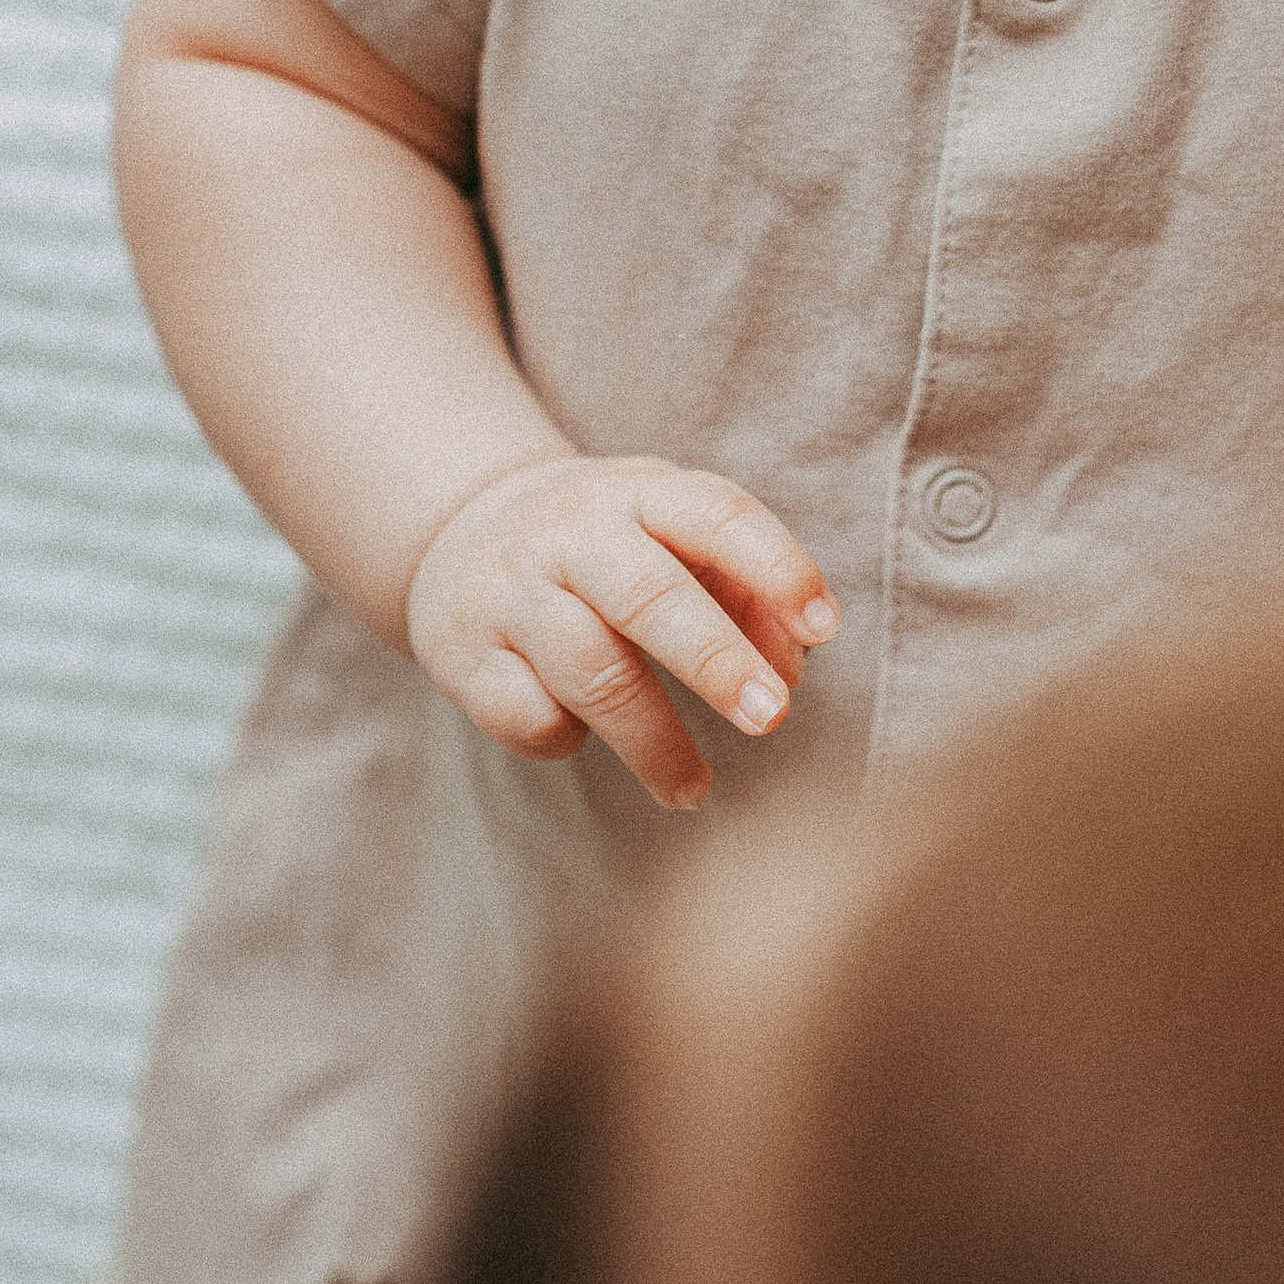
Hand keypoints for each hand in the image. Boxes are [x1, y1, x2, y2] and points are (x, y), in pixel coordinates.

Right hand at [406, 455, 836, 807]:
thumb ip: (745, 592)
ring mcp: (511, 592)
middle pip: (649, 596)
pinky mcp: (462, 655)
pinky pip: (530, 715)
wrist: (461, 527)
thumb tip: (792, 669)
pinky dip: (569, 737)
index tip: (823, 627)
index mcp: (640, 493)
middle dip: (717, 661)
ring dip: (655, 741)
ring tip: (694, 790)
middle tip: (771, 718)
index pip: (715, 514)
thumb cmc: (609, 544)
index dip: (775, 568)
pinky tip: (585, 734)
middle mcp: (573, 534)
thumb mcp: (674, 537)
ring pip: (592, 672)